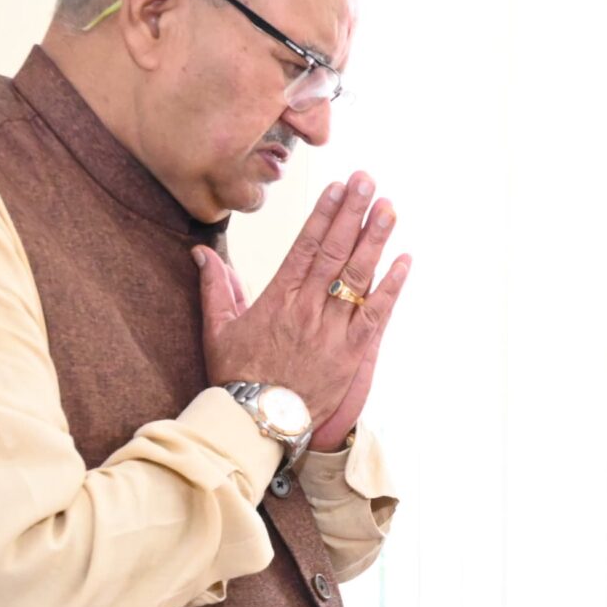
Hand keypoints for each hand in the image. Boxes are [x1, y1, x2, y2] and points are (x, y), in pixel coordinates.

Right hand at [194, 173, 409, 432]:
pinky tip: (404, 260)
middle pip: (335, 253)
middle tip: (368, 181)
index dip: (325, 214)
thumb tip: (202, 252)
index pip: (305, 246)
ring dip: (375, 240)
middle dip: (353, 213)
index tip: (338, 186)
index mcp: (277, 300)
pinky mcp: (352, 355)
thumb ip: (215, 287)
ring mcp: (332, 332)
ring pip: (358, 278)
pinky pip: (376, 315)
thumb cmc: (236, 378)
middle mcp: (308, 310)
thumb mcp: (218, 330)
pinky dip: (391, 287)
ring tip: (388, 208)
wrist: (257, 425)